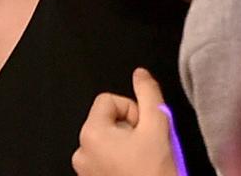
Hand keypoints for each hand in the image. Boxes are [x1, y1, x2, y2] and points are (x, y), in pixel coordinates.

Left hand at [72, 68, 186, 175]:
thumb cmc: (155, 172)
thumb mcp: (158, 126)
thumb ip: (149, 94)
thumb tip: (141, 74)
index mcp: (91, 133)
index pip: (108, 100)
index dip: (132, 110)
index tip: (145, 128)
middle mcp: (82, 151)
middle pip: (108, 120)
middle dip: (130, 128)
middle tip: (147, 146)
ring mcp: (85, 170)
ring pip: (109, 141)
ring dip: (128, 145)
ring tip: (144, 160)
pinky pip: (106, 160)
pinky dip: (122, 161)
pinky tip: (137, 170)